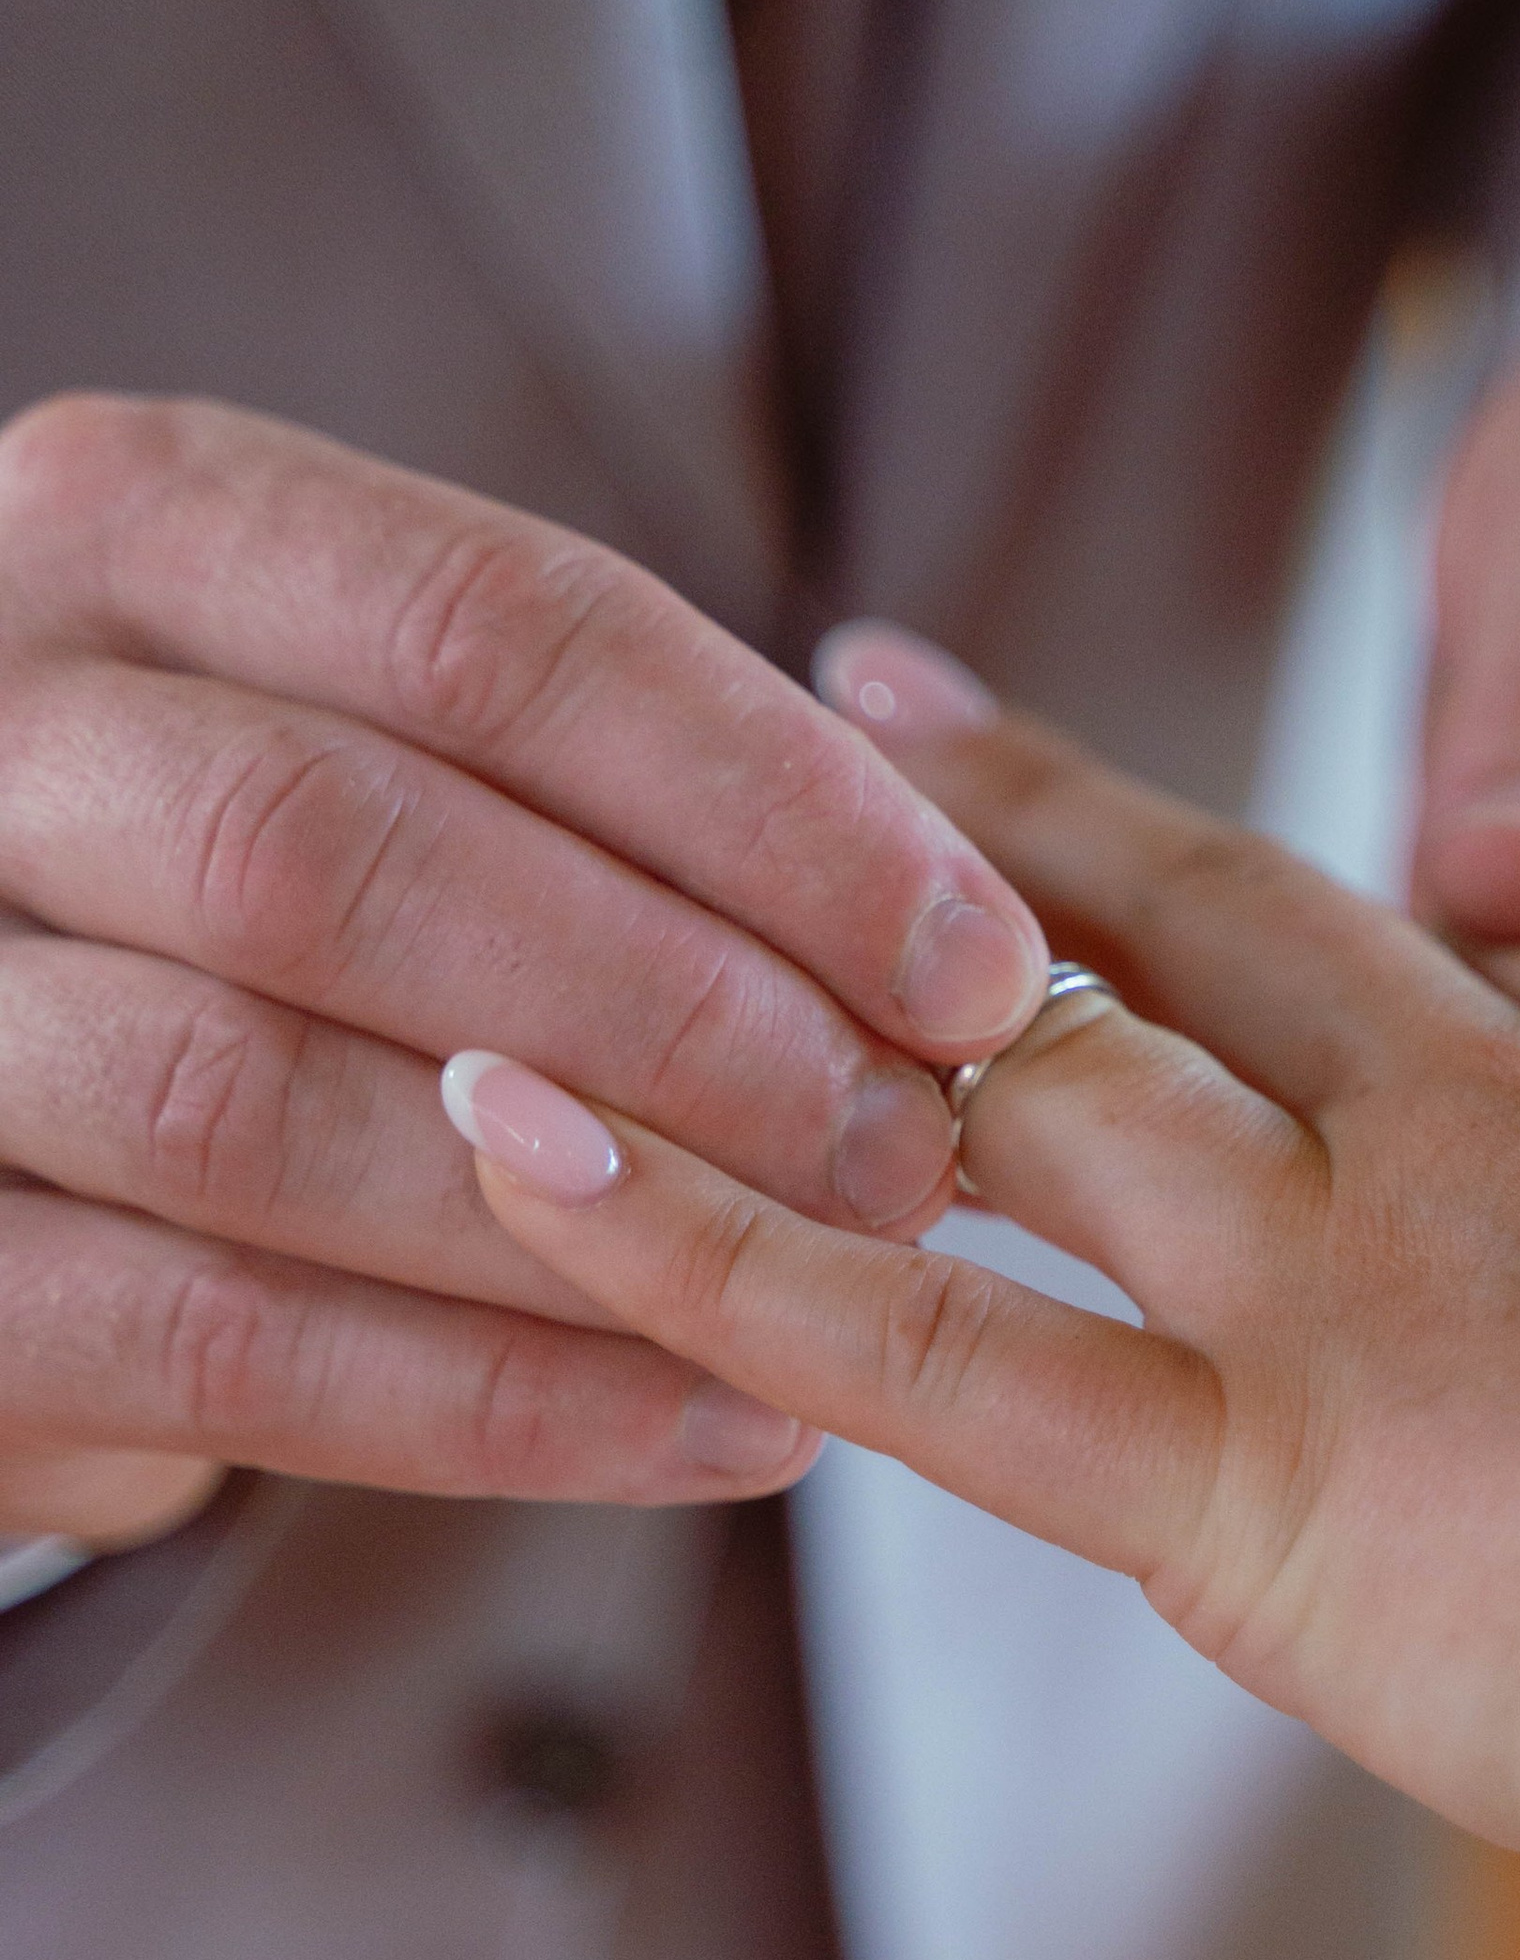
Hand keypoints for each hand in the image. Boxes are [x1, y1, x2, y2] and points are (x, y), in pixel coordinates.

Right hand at [0, 398, 1047, 1545]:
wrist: (13, 1136)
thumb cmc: (270, 927)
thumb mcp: (413, 770)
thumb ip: (620, 803)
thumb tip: (978, 953)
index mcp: (126, 533)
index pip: (482, 624)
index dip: (768, 803)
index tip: (982, 962)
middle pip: (339, 848)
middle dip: (678, 1013)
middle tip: (913, 1147)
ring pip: (246, 1105)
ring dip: (594, 1219)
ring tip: (837, 1290)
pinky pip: (213, 1349)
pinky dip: (497, 1407)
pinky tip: (721, 1425)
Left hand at [447, 691, 1519, 1880]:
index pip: (1438, 941)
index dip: (1289, 897)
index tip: (1186, 852)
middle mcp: (1479, 1110)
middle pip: (1187, 932)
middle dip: (1006, 826)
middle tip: (852, 713)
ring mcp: (1351, 1281)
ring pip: (1013, 1087)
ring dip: (793, 989)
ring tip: (593, 889)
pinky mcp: (1262, 1486)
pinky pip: (916, 1353)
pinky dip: (697, 1251)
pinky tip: (507, 1153)